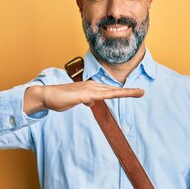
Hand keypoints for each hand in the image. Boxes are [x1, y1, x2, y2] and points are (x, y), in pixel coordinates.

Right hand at [24, 82, 143, 114]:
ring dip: (124, 92)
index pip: (110, 91)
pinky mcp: (82, 95)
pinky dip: (109, 95)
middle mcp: (92, 86)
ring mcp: (88, 90)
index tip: (134, 93)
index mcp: (91, 88)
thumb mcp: (77, 101)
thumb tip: (92, 102)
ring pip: (110, 91)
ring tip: (138, 93)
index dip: (123, 92)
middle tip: (142, 92)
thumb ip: (86, 101)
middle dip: (128, 91)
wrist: (46, 96)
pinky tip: (118, 95)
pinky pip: (99, 96)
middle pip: (114, 90)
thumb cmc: (60, 98)